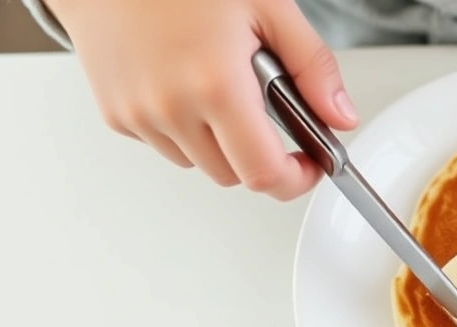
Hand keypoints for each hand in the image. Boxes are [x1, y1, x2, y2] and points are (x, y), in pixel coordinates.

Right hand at [47, 0, 358, 199]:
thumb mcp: (268, 7)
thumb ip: (313, 68)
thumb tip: (341, 116)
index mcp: (216, 85)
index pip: (264, 173)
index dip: (295, 179)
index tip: (308, 167)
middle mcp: (171, 108)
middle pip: (234, 175)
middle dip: (260, 155)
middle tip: (267, 112)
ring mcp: (138, 115)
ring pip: (199, 163)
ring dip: (220, 143)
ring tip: (220, 86)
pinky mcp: (115, 115)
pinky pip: (165, 145)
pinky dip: (184, 129)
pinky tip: (185, 84)